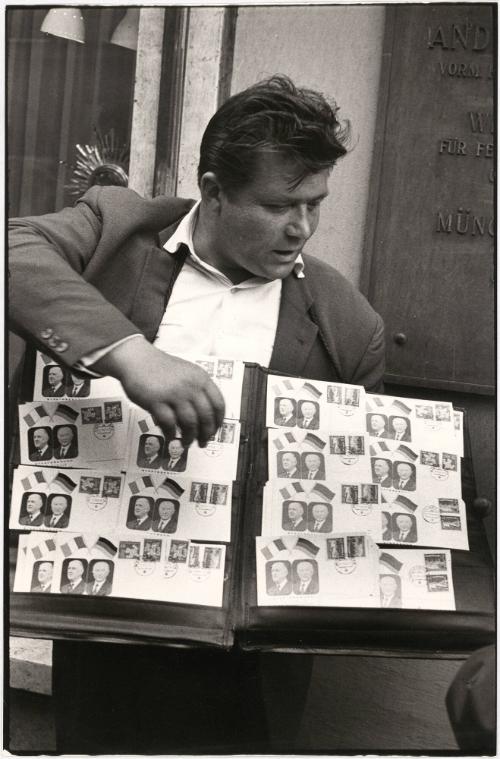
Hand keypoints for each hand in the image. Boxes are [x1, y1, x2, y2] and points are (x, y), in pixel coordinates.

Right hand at [94, 337, 224, 446]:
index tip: (215, 430)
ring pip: (189, 422)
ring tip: (186, 443)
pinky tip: (171, 436)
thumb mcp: (187, 373)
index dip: (218, 421)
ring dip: (189, 437)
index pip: (218, 404)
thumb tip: (206, 417)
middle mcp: (190, 386)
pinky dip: (171, 433)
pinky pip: (169, 423)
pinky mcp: (156, 401)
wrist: (136, 358)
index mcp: (201, 378)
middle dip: (206, 433)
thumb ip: (197, 390)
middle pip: (206, 416)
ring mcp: (173, 393)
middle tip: (203, 442)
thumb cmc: (160, 367)